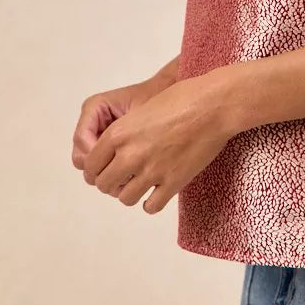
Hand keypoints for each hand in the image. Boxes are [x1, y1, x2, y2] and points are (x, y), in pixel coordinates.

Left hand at [79, 71, 232, 214]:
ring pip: (125, 198)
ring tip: (142, 183)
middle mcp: (130, 155)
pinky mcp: (173, 182)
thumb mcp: (143, 108)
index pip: (90, 165)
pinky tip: (158, 191)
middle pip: (104, 185)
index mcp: (119, 134)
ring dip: (131, 193)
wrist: (215, 105)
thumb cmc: (183, 97)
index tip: (105, 169)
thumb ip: (124, 132)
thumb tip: (116, 151)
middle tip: (123, 177)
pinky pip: (151, 206)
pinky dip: (152, 202)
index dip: (96, 170)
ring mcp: (152, 171)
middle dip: (111, 183)